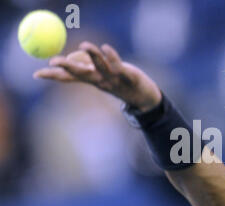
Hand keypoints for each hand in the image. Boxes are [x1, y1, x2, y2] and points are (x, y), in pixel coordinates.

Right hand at [33, 42, 161, 110]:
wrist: (142, 97)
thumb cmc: (118, 82)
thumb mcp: (99, 76)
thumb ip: (83, 68)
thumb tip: (67, 59)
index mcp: (91, 80)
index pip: (69, 78)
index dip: (53, 76)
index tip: (37, 74)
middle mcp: (100, 81)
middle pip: (81, 73)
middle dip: (67, 67)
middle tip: (54, 61)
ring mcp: (114, 79)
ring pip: (101, 67)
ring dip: (93, 56)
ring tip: (85, 45)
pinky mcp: (128, 76)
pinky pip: (119, 66)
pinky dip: (112, 57)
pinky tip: (106, 48)